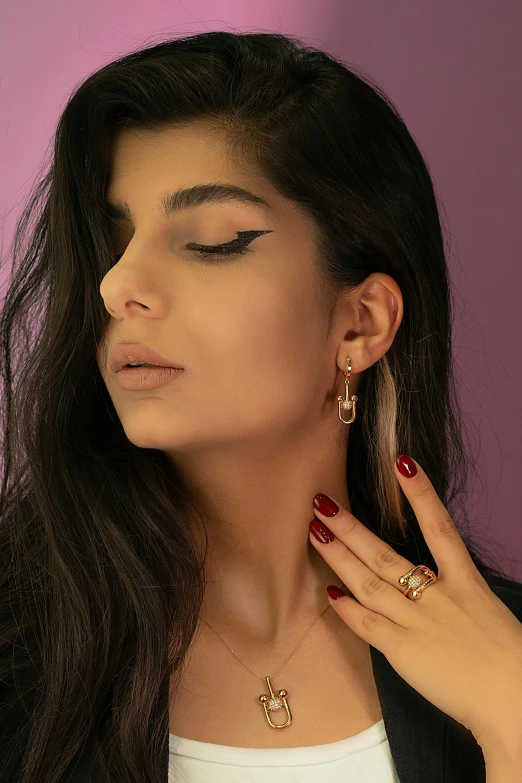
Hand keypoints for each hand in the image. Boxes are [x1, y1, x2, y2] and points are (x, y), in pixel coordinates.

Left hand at [309, 454, 521, 756]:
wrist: (516, 703)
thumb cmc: (509, 661)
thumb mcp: (486, 612)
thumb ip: (455, 593)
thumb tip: (427, 578)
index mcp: (466, 583)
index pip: (440, 528)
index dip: (421, 493)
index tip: (402, 462)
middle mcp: (438, 596)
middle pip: (384, 555)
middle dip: (350, 527)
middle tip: (321, 502)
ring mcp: (418, 623)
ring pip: (368, 582)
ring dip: (338, 556)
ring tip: (315, 531)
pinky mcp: (404, 652)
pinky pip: (368, 624)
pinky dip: (347, 609)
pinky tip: (330, 592)